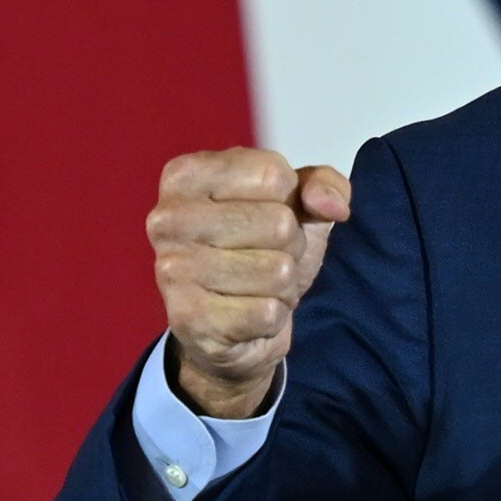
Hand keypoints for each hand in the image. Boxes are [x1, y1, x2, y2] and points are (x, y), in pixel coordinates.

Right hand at [149, 148, 349, 418]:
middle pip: (278, 223)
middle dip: (290, 244)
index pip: (272, 174)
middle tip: (266, 255)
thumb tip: (333, 206)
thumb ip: (323, 185)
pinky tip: (248, 314)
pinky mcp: (188, 319)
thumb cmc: (261, 250)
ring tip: (258, 285)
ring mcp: (172, 271)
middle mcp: (167, 219)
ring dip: (282, 284)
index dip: (289, 199)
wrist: (236, 326)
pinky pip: (267, 313)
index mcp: (185, 175)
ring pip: (277, 271)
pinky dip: (272, 316)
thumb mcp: (296, 204)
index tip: (266, 212)